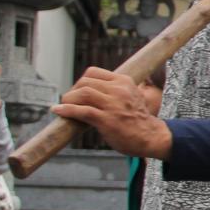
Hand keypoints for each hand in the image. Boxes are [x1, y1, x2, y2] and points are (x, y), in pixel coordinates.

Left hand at [52, 67, 172, 158]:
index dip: (80, 81)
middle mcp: (118, 90)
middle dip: (72, 91)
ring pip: (82, 93)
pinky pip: (81, 111)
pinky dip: (66, 110)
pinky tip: (58, 111)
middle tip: (69, 101)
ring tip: (63, 106)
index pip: (93, 72)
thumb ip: (115, 90)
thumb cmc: (138, 119)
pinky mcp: (107, 120)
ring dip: (68, 100)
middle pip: (85, 82)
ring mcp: (113, 105)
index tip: (77, 91)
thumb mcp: (131, 95)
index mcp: (124, 81)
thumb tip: (91, 90)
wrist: (151, 137)